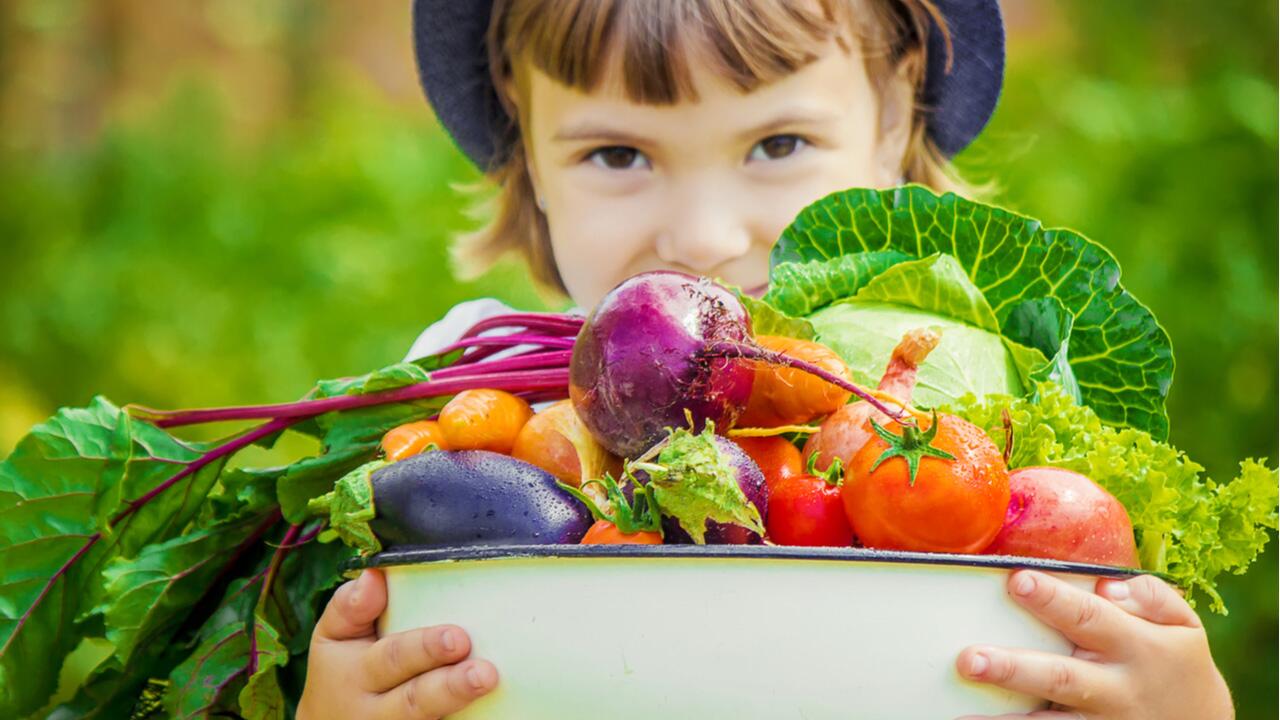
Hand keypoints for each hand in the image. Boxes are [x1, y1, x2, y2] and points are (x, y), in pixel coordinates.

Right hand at [298, 569, 497, 718]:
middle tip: (483, 670)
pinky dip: (462, 718)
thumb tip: (374, 576)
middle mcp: (376, 709)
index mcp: (356, 674)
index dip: (423, 648)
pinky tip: (491, 707)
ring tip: (487, 682)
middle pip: (415, 698)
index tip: (456, 637)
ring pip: (426, 717)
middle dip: (449, 685)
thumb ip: (350, 606)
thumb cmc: (342, 668)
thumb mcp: (334, 636)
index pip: (392, 657)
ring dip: (458, 700)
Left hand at [954, 570, 1232, 719]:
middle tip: (969, 659)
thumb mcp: (1183, 626)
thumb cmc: (1178, 663)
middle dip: (1013, 669)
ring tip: (961, 715)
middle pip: (1060, 678)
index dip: (1052, 599)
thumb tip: (1106, 585)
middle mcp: (1116, 689)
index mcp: (1137, 647)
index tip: (1016, 580)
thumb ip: (1150, 597)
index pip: (1089, 618)